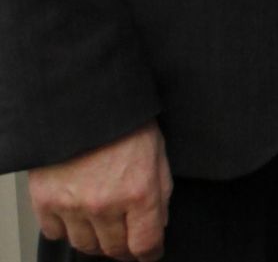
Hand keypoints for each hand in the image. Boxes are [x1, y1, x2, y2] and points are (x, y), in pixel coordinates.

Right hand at [29, 121, 171, 260]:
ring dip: (97, 240)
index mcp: (139, 192)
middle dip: (124, 248)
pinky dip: (67, 228)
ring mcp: (73, 205)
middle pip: (114, 250)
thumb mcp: (158, 153)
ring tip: (102, 223)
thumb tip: (158, 223)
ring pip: (86, 245)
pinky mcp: (46, 201)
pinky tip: (76, 213)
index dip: (150, 253)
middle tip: (127, 239)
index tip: (149, 252)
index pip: (145, 245)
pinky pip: (56, 233)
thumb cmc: (124, 122)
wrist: (84, 102)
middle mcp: (106, 204)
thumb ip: (160, 192)